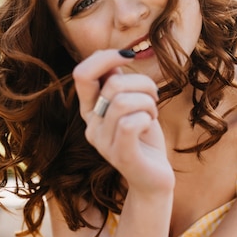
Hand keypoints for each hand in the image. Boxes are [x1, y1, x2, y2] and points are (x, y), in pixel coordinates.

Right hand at [73, 49, 174, 194]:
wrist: (154, 179)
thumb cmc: (144, 137)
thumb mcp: (131, 103)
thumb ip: (118, 83)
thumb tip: (114, 57)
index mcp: (90, 110)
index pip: (82, 74)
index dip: (105, 58)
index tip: (128, 57)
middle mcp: (91, 126)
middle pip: (112, 86)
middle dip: (142, 84)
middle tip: (154, 97)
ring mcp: (103, 143)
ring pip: (124, 102)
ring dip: (148, 102)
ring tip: (152, 113)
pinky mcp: (121, 156)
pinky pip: (130, 124)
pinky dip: (147, 118)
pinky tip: (150, 125)